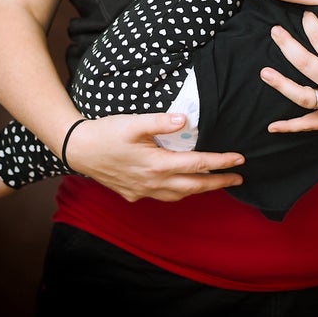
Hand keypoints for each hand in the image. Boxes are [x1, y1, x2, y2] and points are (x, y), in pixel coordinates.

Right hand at [64, 112, 244, 201]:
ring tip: (215, 182)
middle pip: (194, 186)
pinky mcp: (132, 194)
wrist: (77, 149)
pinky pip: (163, 197)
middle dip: (219, 182)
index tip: (240, 159)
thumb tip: (186, 119)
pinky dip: (179, 192)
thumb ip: (161, 121)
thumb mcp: (133, 122)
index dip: (221, 162)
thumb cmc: (105, 132)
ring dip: (199, 190)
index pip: (198, 164)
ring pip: (179, 195)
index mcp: (157, 164)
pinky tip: (181, 186)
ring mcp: (142, 191)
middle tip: (238, 178)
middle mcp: (153, 182)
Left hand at [262, 0, 317, 132]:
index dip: (311, 25)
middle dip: (287, 45)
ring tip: (264, 73)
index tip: (306, 15)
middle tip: (274, 32)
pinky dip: (291, 127)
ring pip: (301, 96)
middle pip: (304, 63)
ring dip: (280, 85)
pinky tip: (272, 127)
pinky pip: (310, 124)